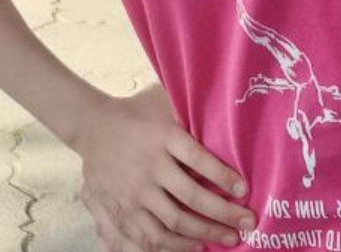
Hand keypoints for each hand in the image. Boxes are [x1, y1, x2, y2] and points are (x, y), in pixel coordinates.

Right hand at [74, 86, 253, 250]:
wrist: (92, 126)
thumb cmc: (136, 114)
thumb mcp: (161, 102)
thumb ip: (187, 110)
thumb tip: (224, 112)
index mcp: (162, 137)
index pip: (199, 159)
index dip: (224, 177)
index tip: (244, 190)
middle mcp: (150, 166)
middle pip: (192, 197)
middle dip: (225, 214)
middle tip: (248, 222)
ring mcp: (135, 192)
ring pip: (175, 221)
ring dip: (206, 233)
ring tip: (228, 238)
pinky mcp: (122, 209)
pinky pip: (150, 235)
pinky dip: (176, 245)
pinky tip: (195, 246)